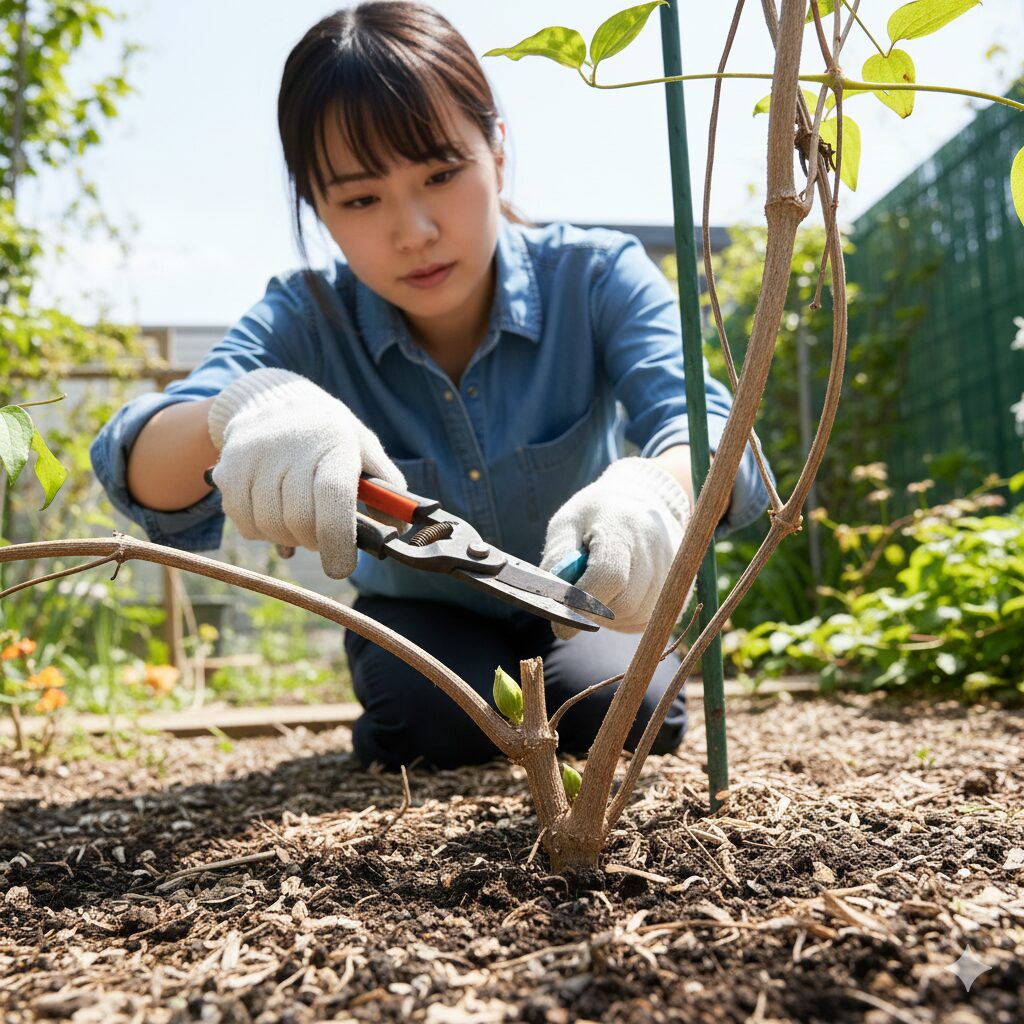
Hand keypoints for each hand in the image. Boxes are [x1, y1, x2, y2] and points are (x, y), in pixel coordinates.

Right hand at [207, 368, 404, 577]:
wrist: (273, 399)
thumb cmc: (330, 434)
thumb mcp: (364, 447)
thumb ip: (387, 489)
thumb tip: (400, 531)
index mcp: (335, 441)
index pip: (333, 498)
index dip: (337, 540)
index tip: (341, 568)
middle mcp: (292, 445)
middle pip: (298, 520)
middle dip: (314, 541)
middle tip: (322, 535)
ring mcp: (255, 455)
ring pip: (268, 525)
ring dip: (286, 537)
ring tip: (297, 518)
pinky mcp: (228, 467)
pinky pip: (243, 522)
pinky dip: (260, 529)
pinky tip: (272, 509)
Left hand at [540, 458, 690, 637]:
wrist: (640, 505)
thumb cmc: (595, 516)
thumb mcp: (567, 523)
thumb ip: (557, 557)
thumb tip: (554, 600)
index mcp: (624, 526)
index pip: (608, 576)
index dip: (581, 604)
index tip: (560, 623)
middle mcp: (655, 550)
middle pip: (624, 604)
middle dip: (592, 612)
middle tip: (575, 600)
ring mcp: (671, 572)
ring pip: (634, 617)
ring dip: (606, 617)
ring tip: (595, 589)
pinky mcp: (677, 591)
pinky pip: (644, 622)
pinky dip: (622, 619)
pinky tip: (613, 595)